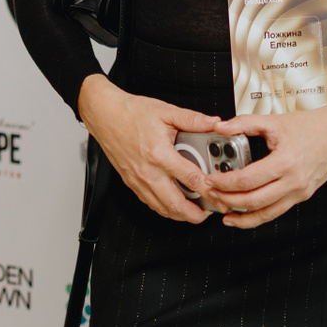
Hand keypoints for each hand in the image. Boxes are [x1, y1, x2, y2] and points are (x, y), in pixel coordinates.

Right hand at [76, 75, 219, 223]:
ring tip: (196, 212)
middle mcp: (148, 172)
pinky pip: (151, 204)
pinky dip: (166, 209)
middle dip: (196, 214)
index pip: (191, 179)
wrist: (105, 115)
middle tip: (211, 211)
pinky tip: (175, 204)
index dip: (210, 191)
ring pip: (163, 209)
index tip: (220, 195)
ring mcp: (138, 181)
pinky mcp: (131, 183)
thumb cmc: (131, 112)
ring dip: (181, 215)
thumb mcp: (167, 112)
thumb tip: (215, 123)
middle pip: (176, 204)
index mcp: (160, 154)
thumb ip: (193, 120)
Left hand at [203, 95, 326, 228]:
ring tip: (224, 213)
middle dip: (227, 200)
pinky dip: (258, 217)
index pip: (247, 179)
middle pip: (253, 200)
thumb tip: (220, 128)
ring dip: (241, 216)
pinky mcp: (302, 196)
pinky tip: (245, 216)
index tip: (210, 179)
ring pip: (265, 213)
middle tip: (211, 194)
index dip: (224, 182)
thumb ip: (244, 123)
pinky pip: (276, 212)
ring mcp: (299, 191)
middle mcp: (293, 181)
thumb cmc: (310, 125)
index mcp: (285, 161)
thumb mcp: (274, 121)